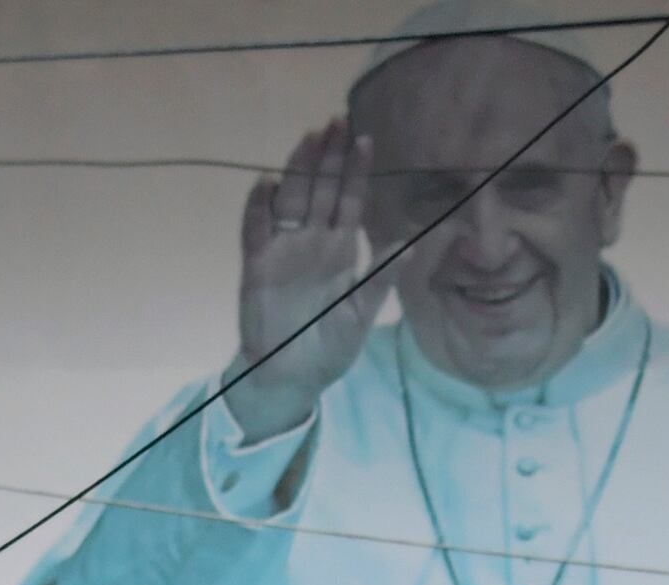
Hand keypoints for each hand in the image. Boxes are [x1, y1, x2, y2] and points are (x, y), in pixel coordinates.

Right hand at [229, 117, 390, 443]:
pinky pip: (255, 230)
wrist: (292, 377)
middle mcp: (311, 241)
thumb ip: (381, 277)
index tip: (364, 140)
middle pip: (319, 189)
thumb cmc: (329, 347)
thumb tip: (413, 244)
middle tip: (335, 122)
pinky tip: (267, 184)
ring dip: (297, 169)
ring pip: (290, 199)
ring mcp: (282, 250)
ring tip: (307, 138)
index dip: (355, 171)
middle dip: (327, 157)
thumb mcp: (362, 313)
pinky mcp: (256, 266)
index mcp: (339, 249)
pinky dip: (259, 208)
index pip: (348, 200)